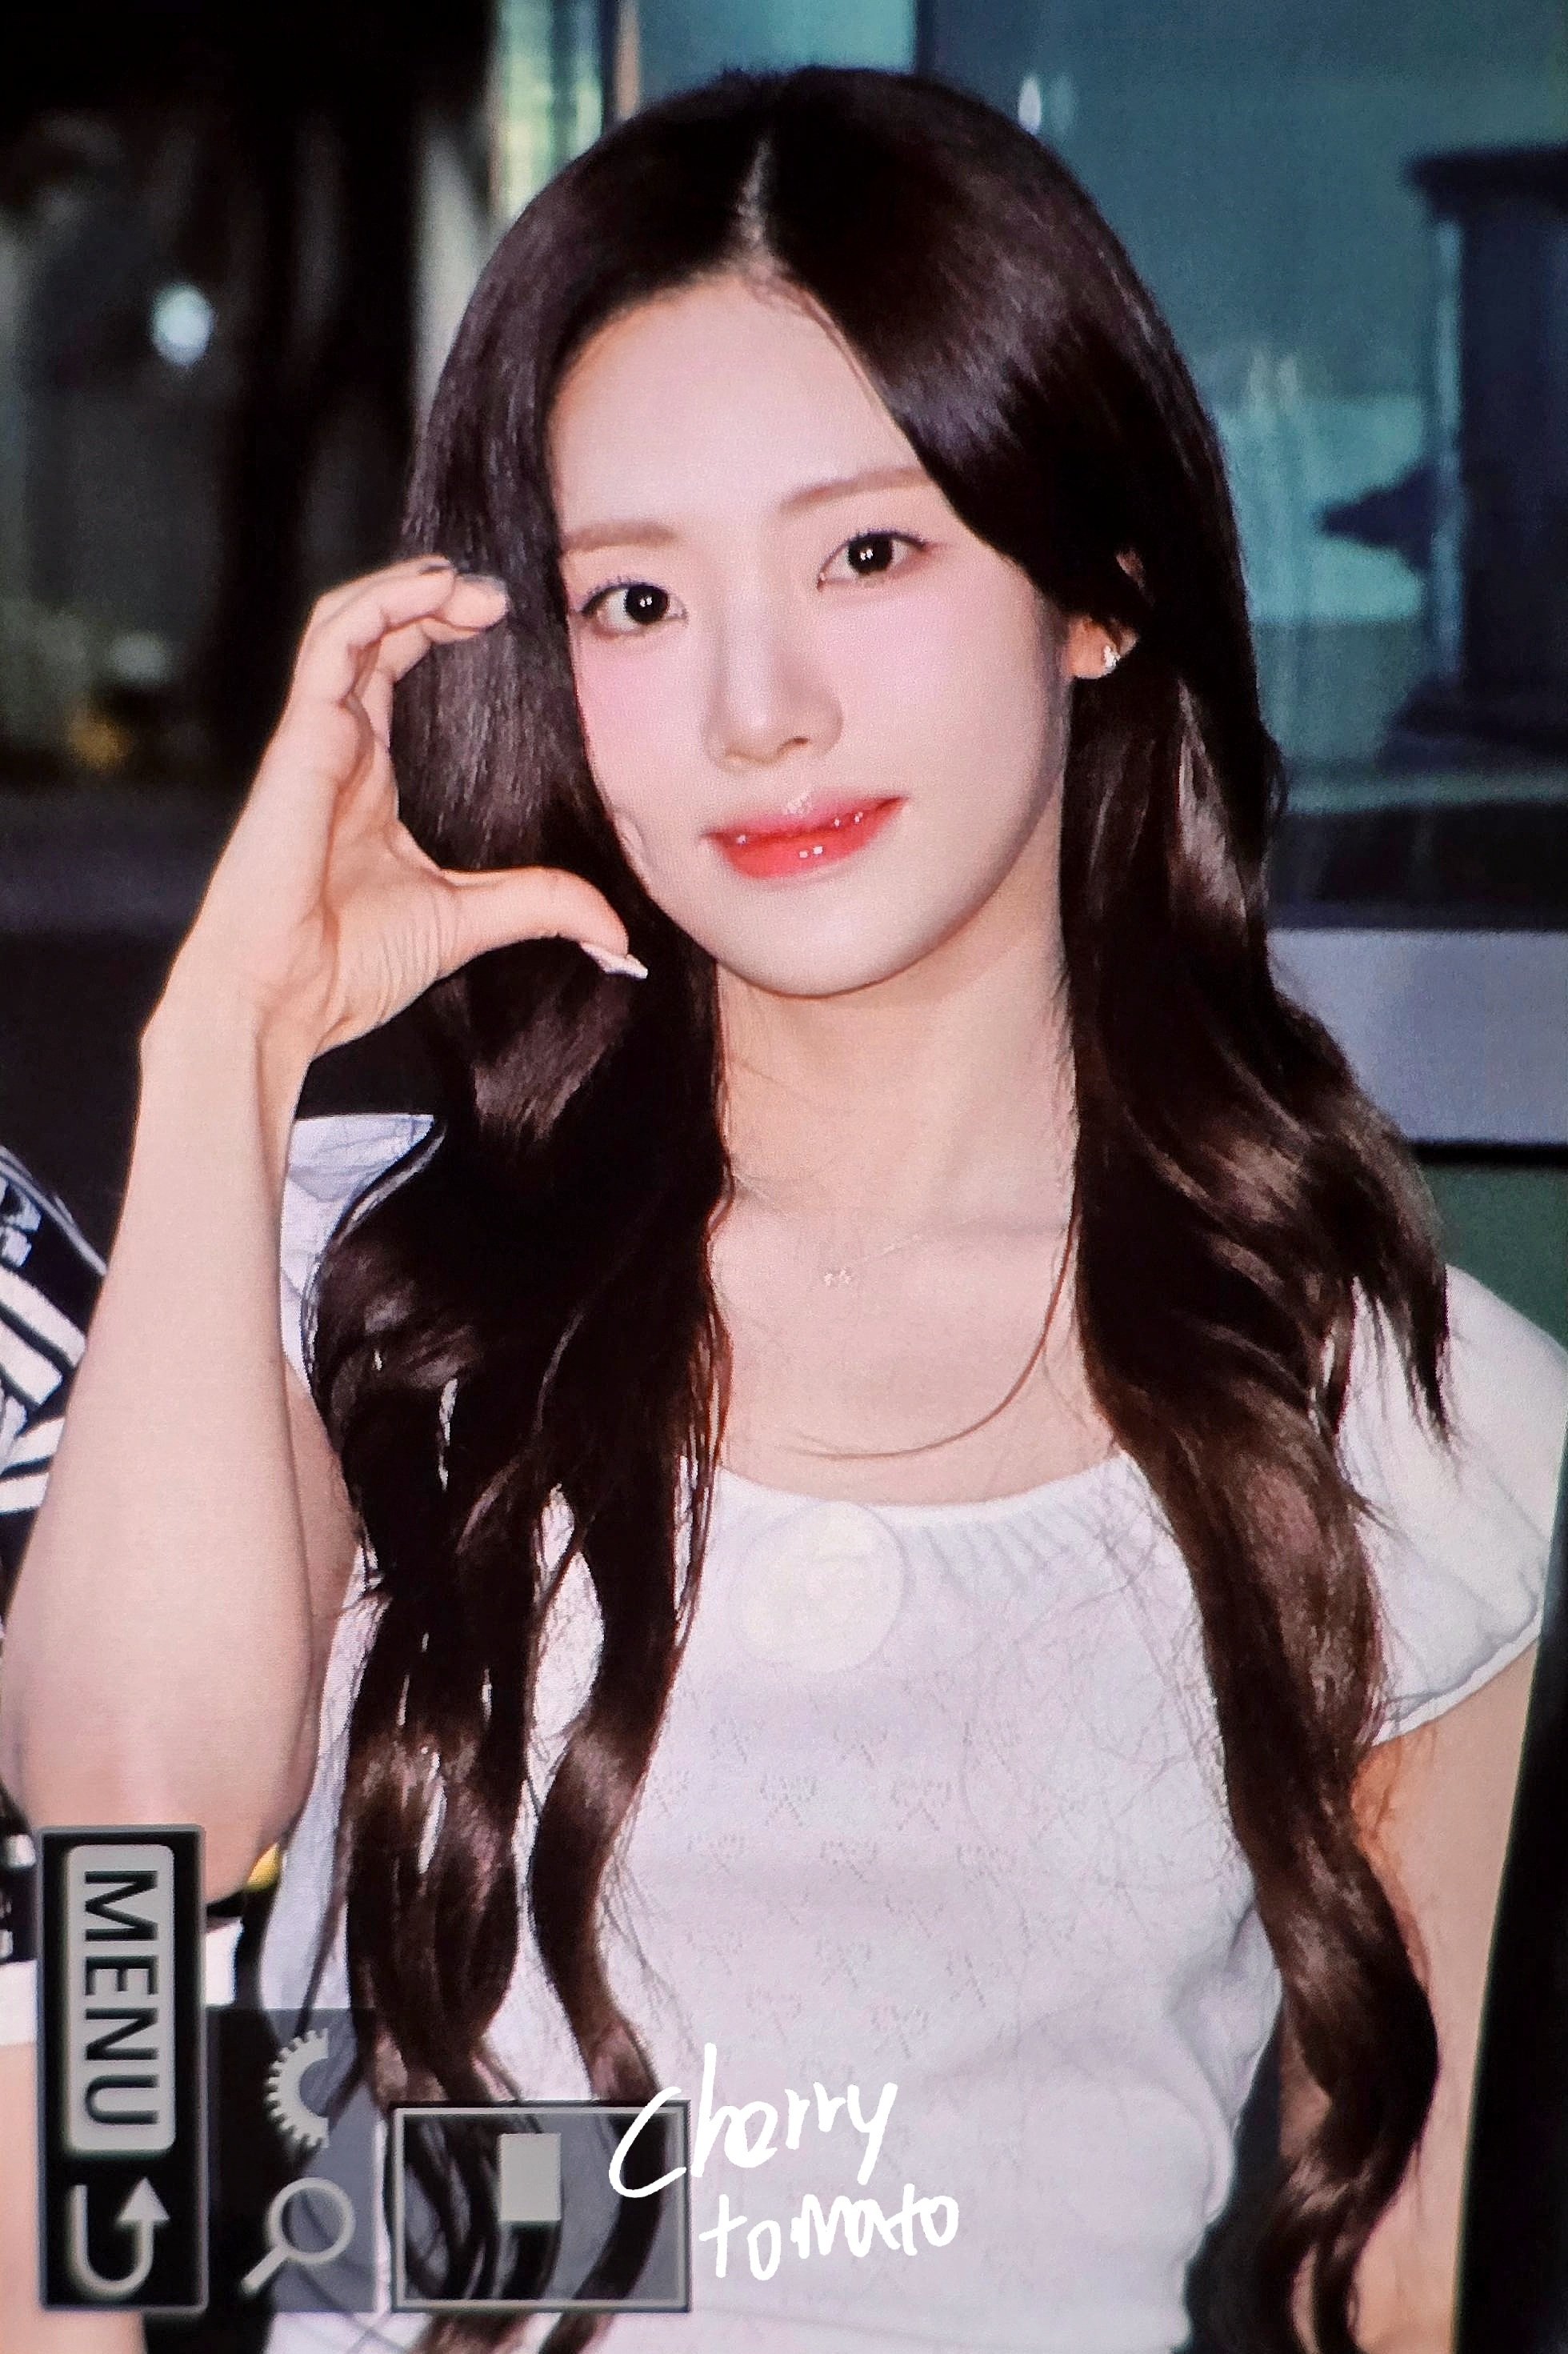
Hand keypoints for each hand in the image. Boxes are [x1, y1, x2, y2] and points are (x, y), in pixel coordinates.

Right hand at [163, 557, 638, 1059]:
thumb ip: (541, 906)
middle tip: (500, 595)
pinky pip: (331, 643)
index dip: (440, 627)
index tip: (506, 618)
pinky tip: (430, 589)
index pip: (394, 665)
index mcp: (367, 773)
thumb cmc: (348, 966)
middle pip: (376, 630)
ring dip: (408, 587)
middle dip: (434, 597)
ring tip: (468, 581)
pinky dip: (379, 603)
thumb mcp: (470, 922)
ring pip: (348, 621)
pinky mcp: (300, 740)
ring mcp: (314, 738)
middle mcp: (337, 744)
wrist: (282, 1000)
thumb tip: (619, 933)